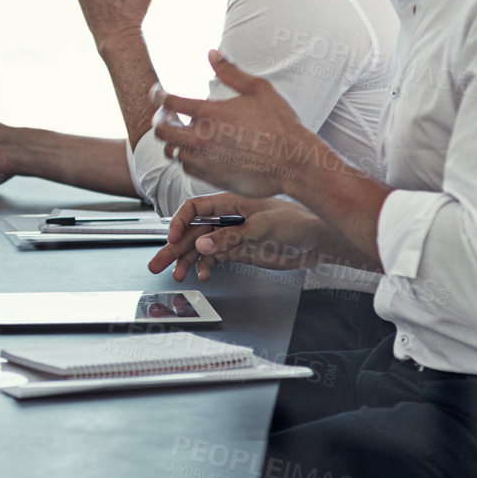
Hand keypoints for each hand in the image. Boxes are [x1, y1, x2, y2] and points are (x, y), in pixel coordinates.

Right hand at [147, 195, 331, 281]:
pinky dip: (207, 266)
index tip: (171, 239)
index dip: (179, 223)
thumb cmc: (298, 223)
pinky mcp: (239, 251)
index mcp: (230, 202)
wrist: (319, 242)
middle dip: (173, 248)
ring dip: (188, 261)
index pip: (195, 209)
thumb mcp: (262, 228)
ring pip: (201, 247)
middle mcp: (227, 218)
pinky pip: (215, 258)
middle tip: (158, 263)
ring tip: (177, 275)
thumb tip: (203, 244)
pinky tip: (204, 274)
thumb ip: (231, 237)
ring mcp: (232, 235)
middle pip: (192, 231)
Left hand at [149, 51, 331, 197]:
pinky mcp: (211, 178)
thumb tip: (211, 53)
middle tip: (166, 114)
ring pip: (172, 151)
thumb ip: (230, 71)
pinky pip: (186, 168)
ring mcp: (205, 161)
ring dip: (173, 140)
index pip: (168, 102)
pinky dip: (186, 157)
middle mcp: (201, 139)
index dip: (157, 94)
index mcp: (210, 114)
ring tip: (182, 132)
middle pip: (160, 130)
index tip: (156, 91)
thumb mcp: (258, 89)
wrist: (295, 163)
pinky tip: (197, 149)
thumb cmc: (281, 124)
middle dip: (159, 119)